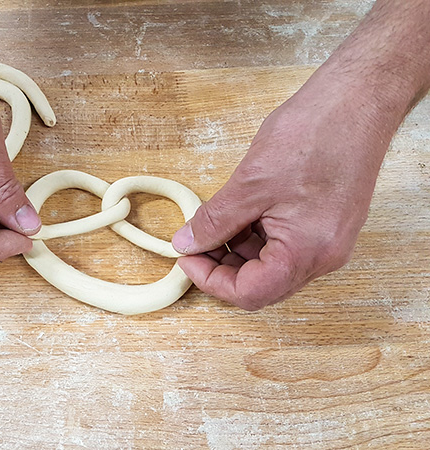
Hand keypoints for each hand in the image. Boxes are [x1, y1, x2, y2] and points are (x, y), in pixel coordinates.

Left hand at [172, 74, 393, 309]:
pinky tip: (239, 215)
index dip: (211, 281)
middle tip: (195, 243)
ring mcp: (328, 241)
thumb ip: (215, 220)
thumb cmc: (315, 134)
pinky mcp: (327, 225)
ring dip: (238, 252)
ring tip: (214, 223)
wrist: (358, 100)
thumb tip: (187, 243)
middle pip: (263, 285)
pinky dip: (257, 237)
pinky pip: (286, 246)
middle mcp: (324, 256)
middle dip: (223, 268)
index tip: (187, 258)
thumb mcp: (250, 183)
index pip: (251, 293)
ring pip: (272, 266)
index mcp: (308, 252)